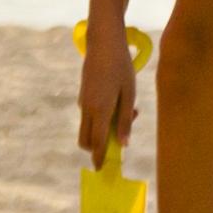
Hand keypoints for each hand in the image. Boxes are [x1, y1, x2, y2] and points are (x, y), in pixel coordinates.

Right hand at [77, 21, 137, 160]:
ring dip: (103, 130)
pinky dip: (100, 117)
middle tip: (123, 133)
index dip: (99, 157)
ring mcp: (83, 102)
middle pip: (86, 140)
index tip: (101, 169)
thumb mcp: (129, 93)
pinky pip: (89, 115)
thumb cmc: (121, 67)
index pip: (97, 142)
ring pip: (87, 128)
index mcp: (99, 110)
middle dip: (99, 147)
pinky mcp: (83, 95)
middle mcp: (87, 109)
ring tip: (129, 110)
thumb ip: (125, 120)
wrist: (103, 43)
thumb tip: (124, 144)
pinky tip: (119, 101)